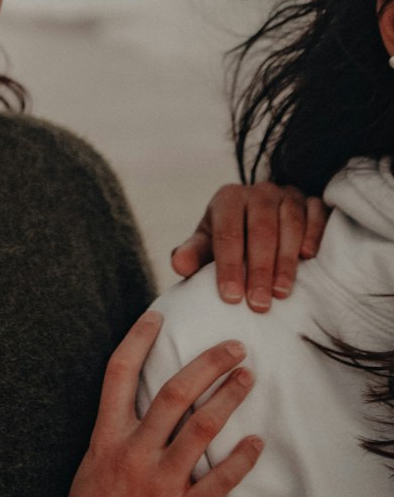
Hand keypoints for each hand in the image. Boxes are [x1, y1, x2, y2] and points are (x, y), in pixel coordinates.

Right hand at [60, 311, 261, 496]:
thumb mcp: (90, 467)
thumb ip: (114, 435)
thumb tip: (137, 402)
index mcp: (105, 438)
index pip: (119, 373)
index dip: (138, 339)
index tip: (158, 315)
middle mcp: (133, 454)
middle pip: (174, 391)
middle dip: (208, 362)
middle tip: (235, 346)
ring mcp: (160, 484)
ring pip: (201, 427)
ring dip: (230, 397)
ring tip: (250, 377)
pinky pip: (219, 481)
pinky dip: (241, 458)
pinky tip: (257, 442)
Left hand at [171, 182, 326, 311]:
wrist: (262, 215)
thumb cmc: (232, 237)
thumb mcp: (209, 243)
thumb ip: (193, 253)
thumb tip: (179, 265)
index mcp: (228, 199)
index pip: (227, 232)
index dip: (228, 265)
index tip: (230, 297)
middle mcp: (258, 192)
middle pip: (260, 229)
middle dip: (259, 269)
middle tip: (258, 304)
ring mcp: (288, 194)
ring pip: (289, 223)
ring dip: (286, 260)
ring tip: (281, 293)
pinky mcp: (314, 201)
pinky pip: (317, 214)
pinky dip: (314, 234)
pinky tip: (309, 257)